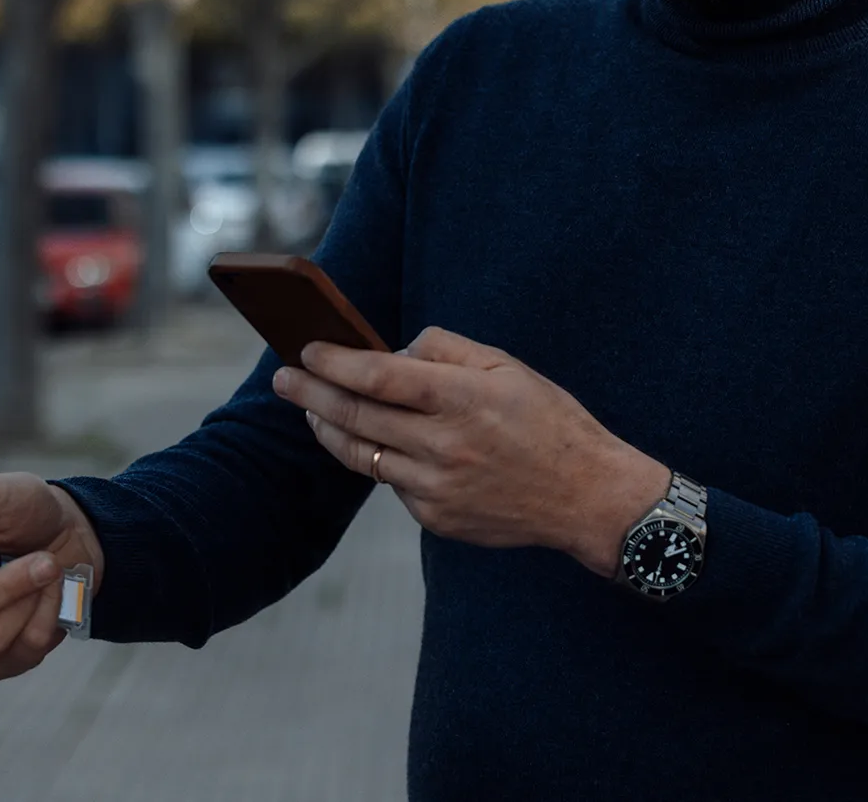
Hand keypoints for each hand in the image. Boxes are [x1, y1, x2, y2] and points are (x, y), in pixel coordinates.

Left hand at [273, 327, 668, 577]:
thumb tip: (397, 352)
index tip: (309, 350)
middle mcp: (444, 445)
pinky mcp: (436, 518)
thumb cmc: (549, 422)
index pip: (379, 376)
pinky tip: (371, 442)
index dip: (336, 362)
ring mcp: (436, 488)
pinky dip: (376, 459)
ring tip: (309, 410)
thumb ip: (448, 350)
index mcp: (463, 399)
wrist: (585, 496)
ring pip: (362, 455)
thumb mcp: (508, 367)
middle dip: (311, 394)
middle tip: (282, 379)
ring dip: (328, 429)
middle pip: (357, 416)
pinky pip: (391, 483)